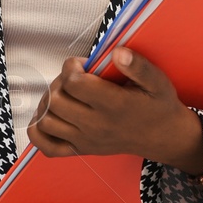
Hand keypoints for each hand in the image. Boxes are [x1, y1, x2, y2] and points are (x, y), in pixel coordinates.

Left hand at [28, 47, 202, 177]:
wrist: (164, 137)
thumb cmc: (158, 106)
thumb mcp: (157, 81)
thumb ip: (138, 66)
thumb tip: (117, 52)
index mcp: (114, 105)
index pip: (74, 83)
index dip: (72, 66)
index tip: (83, 64)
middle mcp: (96, 125)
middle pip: (56, 100)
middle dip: (59, 81)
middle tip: (75, 77)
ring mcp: (86, 140)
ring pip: (47, 120)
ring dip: (48, 102)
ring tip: (65, 93)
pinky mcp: (81, 150)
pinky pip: (47, 147)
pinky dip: (39, 131)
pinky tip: (49, 116)